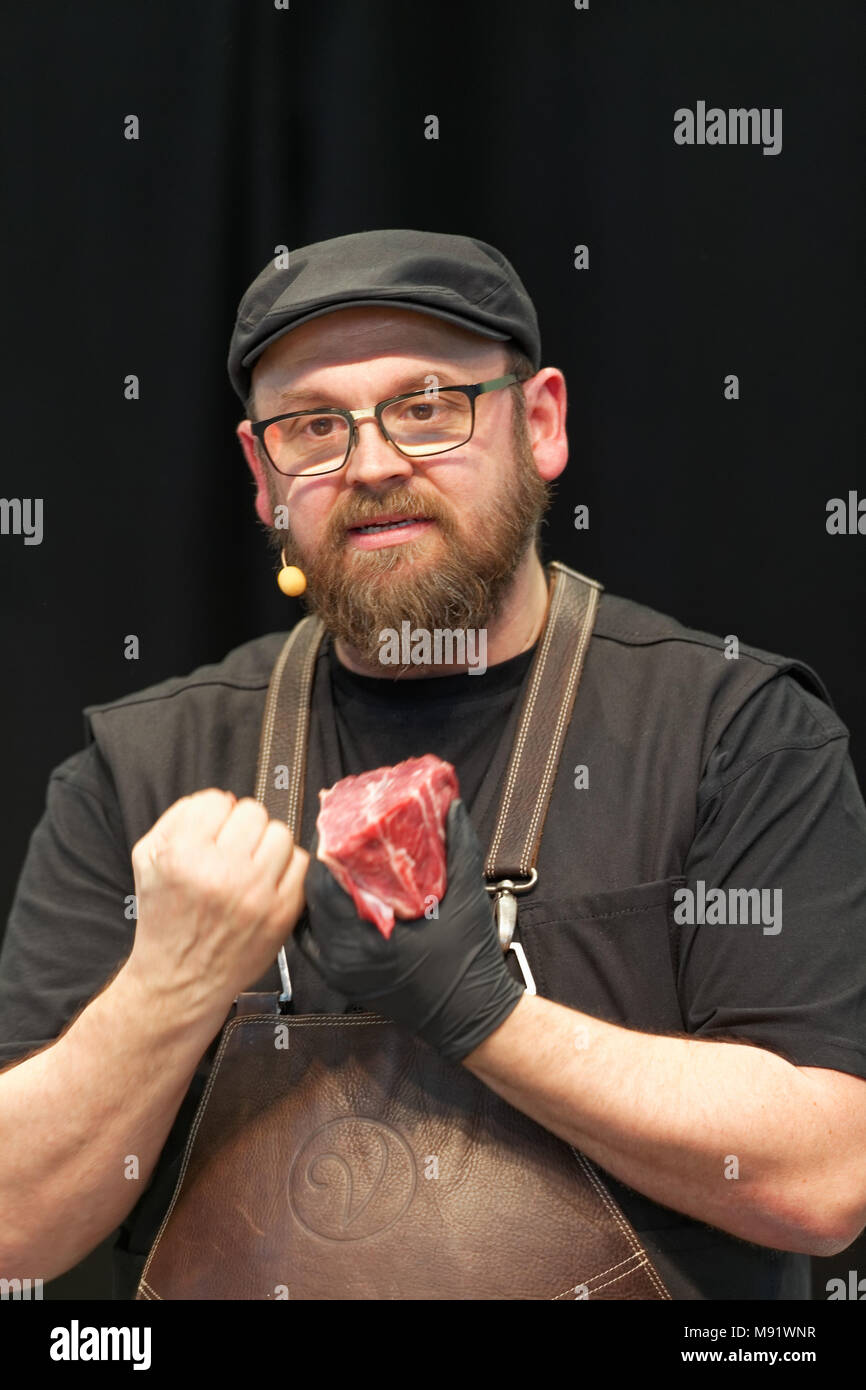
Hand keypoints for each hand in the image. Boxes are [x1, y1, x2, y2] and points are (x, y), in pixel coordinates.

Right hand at [126, 790, 308, 1020]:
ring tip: (250, 865)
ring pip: (281, 833)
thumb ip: (178, 817)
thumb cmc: (164, 916)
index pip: (218, 800)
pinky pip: (300, 863)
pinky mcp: (281, 912)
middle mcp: (220, 872)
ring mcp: (255, 893)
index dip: (214, 815)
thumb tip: (222, 798)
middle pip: (254, 812)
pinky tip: (266, 883)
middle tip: (232, 851)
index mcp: (182, 856)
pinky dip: (286, 868)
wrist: (179, 979)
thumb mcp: (147, 860)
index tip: (211, 834)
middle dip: (242, 827)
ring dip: (267, 844)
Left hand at [297, 798, 523, 1061]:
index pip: (324, 885)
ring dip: (321, 889)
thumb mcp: (468, 898)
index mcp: (367, 940)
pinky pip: (317, 940)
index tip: (336, 824)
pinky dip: (323, 915)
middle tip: (336, 837)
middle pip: (312, 899)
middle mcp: (344, 958)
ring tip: (336, 863)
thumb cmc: (470, 961)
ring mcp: (340, 972)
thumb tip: (452, 805)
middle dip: (322, 866)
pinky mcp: (343, 979)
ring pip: (312, 918)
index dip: (325, 850)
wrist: (471, 1017)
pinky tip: (338, 897)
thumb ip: (460, 847)